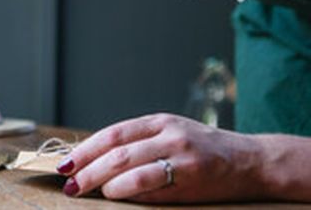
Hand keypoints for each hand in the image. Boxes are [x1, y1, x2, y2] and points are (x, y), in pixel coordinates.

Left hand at [57, 113, 265, 202]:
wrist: (251, 162)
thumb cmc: (202, 151)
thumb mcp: (170, 135)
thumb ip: (138, 145)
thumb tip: (92, 163)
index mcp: (158, 121)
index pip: (112, 133)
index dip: (85, 149)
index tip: (65, 163)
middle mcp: (168, 133)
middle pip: (117, 150)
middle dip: (87, 167)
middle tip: (69, 182)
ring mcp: (181, 154)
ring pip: (131, 166)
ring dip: (102, 180)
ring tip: (84, 189)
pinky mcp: (192, 175)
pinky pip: (152, 184)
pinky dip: (128, 190)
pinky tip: (114, 194)